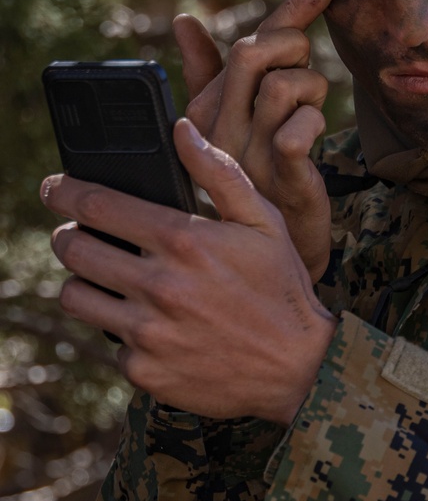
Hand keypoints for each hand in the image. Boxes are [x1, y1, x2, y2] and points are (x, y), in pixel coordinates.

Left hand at [42, 120, 336, 424]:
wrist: (300, 369)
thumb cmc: (282, 289)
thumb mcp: (264, 222)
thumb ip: (219, 172)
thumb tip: (181, 129)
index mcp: (184, 240)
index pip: (95, 205)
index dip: (62, 191)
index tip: (54, 188)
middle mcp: (160, 286)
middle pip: (71, 249)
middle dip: (69, 236)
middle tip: (80, 237)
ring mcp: (148, 332)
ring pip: (74, 297)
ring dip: (84, 284)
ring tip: (107, 282)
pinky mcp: (145, 371)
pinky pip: (108, 343)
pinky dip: (123, 333)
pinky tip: (151, 327)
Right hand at [175, 0, 334, 282]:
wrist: (275, 251)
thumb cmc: (255, 181)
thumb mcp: (236, 125)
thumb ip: (217, 72)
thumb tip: (185, 20)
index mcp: (204, 112)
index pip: (241, 45)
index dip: (287, 11)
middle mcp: (217, 131)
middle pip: (253, 51)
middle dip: (295, 44)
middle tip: (308, 67)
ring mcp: (246, 157)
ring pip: (281, 85)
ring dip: (311, 88)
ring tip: (309, 111)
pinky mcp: (279, 180)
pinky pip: (297, 129)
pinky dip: (315, 121)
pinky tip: (312, 137)